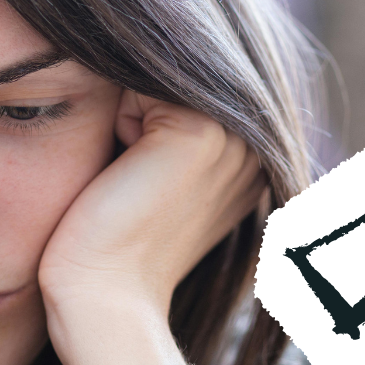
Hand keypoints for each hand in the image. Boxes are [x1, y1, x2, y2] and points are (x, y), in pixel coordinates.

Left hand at [39, 93, 263, 364]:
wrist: (105, 301)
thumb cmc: (112, 247)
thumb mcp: (158, 175)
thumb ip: (174, 126)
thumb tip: (148, 62)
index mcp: (257, 155)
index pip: (183, 85)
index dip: (143, 120)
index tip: (139, 180)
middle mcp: (259, 141)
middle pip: (172, 73)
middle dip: (137, 110)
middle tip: (131, 180)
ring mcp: (238, 133)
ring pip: (154, 73)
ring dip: (127, 114)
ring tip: (128, 176)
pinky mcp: (202, 130)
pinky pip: (135, 80)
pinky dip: (115, 118)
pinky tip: (123, 172)